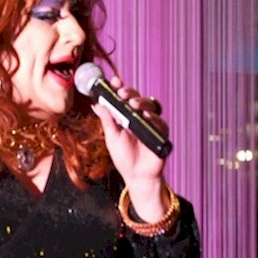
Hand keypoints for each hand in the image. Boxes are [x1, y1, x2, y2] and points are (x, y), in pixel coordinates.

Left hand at [92, 75, 170, 220]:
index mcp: (126, 116)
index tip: (114, 82)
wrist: (137, 176)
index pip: (124, 98)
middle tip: (123, 94)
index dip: (120, 88)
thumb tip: (97, 104)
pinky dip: (153, 118)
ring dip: (142, 103)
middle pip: (137, 98)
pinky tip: (146, 117)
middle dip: (130, 93)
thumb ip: (107, 121)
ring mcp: (151, 124)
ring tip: (134, 105)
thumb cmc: (124, 157)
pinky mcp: (160, 134)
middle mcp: (139, 117)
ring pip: (150, 106)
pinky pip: (160, 122)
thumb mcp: (112, 137)